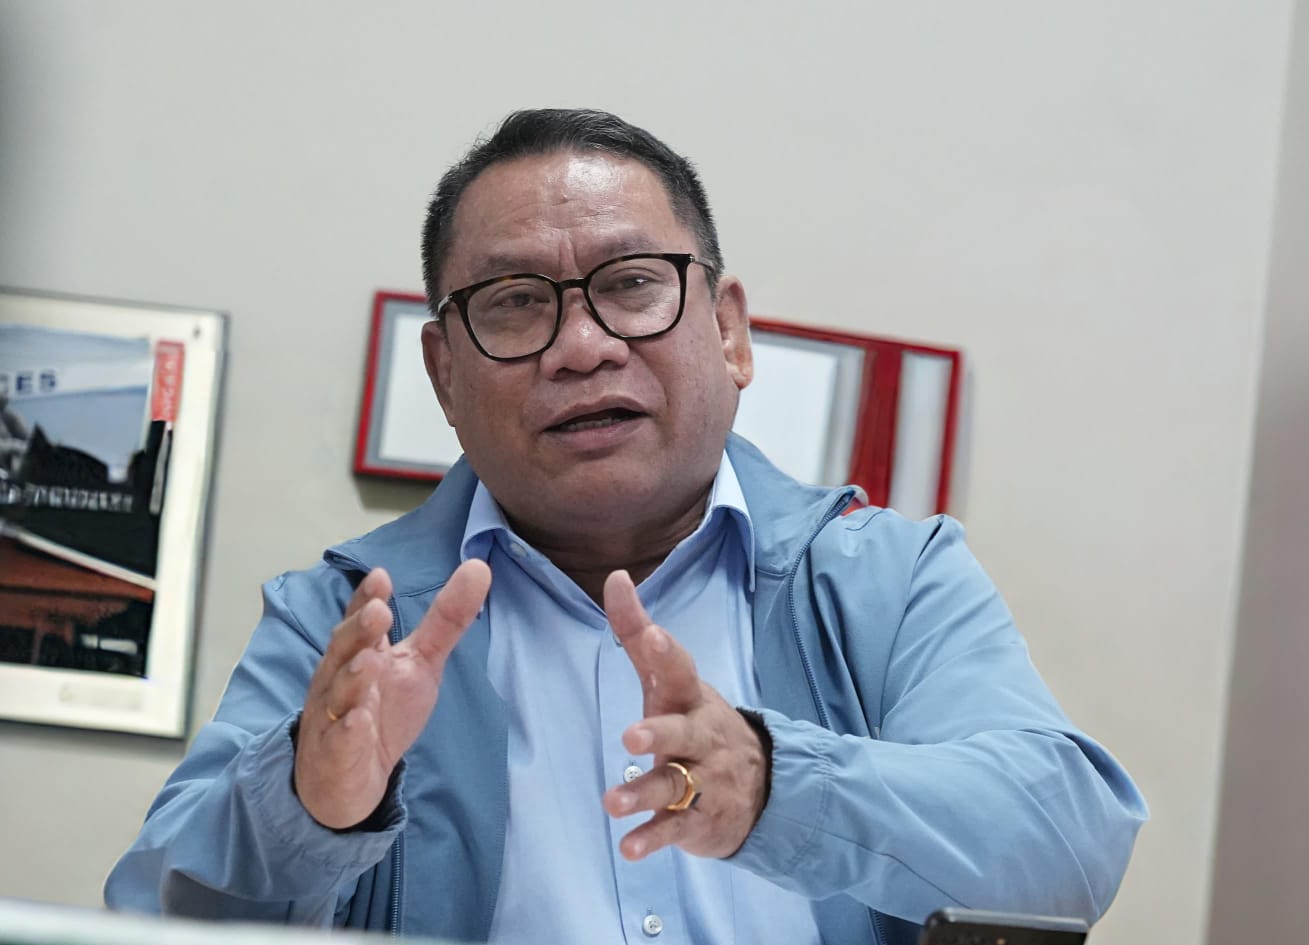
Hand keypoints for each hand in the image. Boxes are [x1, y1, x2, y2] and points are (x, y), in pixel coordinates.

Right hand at [294, 560, 490, 828]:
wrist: (346, 780)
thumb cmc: (382, 710)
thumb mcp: (420, 663)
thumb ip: (445, 620)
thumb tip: (479, 568)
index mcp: (361, 652)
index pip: (360, 620)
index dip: (366, 599)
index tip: (381, 576)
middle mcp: (340, 678)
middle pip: (344, 650)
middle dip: (359, 630)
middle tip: (379, 611)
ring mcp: (333, 716)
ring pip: (339, 694)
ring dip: (353, 677)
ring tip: (370, 660)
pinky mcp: (335, 755)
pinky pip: (340, 741)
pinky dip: (348, 731)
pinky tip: (358, 722)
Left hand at [600, 570, 767, 859]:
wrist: (761, 786)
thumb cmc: (697, 721)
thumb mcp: (671, 680)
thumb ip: (637, 633)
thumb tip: (615, 577)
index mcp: (691, 698)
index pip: (681, 671)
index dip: (668, 654)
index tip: (656, 636)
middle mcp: (701, 736)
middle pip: (682, 732)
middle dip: (659, 734)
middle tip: (631, 738)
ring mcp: (704, 780)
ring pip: (675, 785)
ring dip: (643, 793)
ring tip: (612, 801)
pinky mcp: (700, 819)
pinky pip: (676, 830)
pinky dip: (652, 839)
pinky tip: (629, 847)